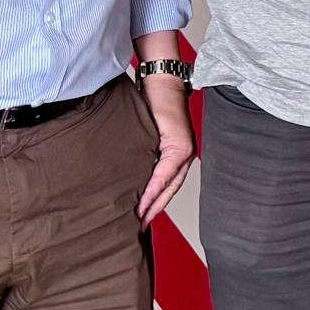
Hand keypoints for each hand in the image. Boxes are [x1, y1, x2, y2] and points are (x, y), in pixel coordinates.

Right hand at [136, 73, 194, 222]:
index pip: (166, 187)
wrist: (161, 83)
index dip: (154, 205)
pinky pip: (166, 172)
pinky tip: (143, 199)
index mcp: (177, 155)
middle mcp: (185, 156)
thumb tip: (125, 171)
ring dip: (153, 203)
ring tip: (138, 218)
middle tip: (139, 226)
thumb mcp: (145, 135)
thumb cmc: (151, 105)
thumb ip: (142, 153)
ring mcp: (185, 152)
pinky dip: (154, 187)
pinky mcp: (181, 145)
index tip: (141, 220)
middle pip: (169, 191)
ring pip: (169, 186)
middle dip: (153, 210)